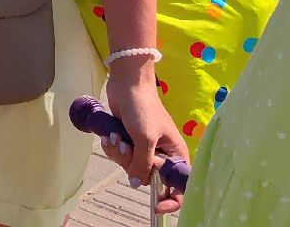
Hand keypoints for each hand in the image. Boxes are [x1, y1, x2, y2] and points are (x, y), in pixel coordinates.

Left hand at [100, 66, 186, 214]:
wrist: (127, 84)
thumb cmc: (143, 108)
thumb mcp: (146, 138)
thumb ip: (143, 164)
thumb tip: (137, 184)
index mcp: (176, 155)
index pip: (179, 186)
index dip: (171, 199)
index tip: (156, 205)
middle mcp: (162, 155)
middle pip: (147, 178)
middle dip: (132, 164)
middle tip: (127, 146)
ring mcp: (145, 149)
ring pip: (130, 168)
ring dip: (120, 154)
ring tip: (117, 136)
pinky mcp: (130, 143)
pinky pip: (120, 157)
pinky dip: (113, 148)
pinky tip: (110, 134)